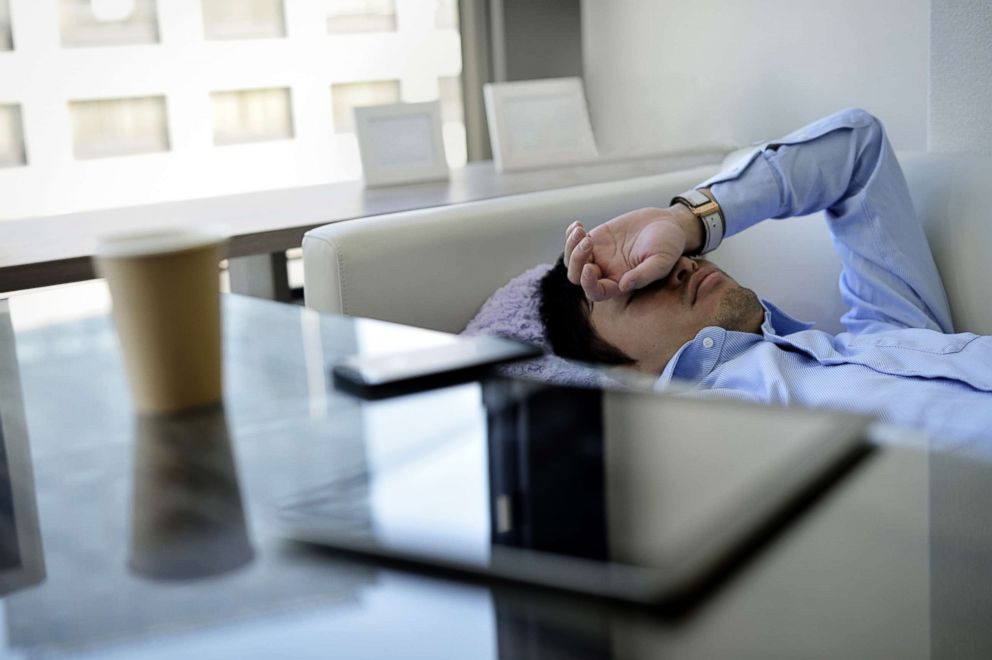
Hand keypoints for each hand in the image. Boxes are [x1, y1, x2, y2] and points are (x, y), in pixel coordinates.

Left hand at [564, 205, 701, 300]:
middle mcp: (605, 273)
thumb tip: (624, 285)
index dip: (588, 283)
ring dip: (571, 246)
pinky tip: (578, 225)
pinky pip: (575, 242)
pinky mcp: (596, 239)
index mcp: (619, 284)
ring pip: (572, 260)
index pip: (596, 292)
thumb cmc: (668, 245)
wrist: (667, 224)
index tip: (590, 266)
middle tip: (588, 241)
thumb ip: (644, 275)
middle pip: (577, 277)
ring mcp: (598, 256)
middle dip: (577, 261)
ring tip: (581, 230)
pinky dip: (570, 234)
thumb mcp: (661, 261)